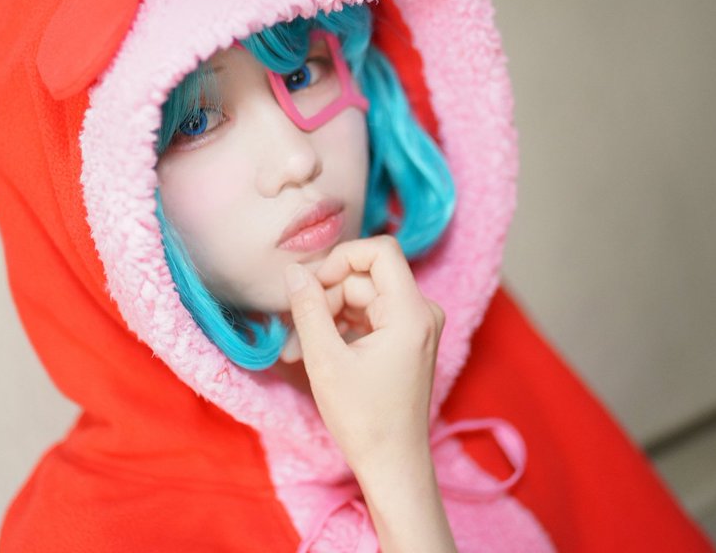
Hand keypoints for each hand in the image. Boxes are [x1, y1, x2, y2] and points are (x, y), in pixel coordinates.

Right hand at [284, 235, 445, 471]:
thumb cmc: (364, 419)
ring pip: (361, 297)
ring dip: (326, 316)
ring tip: (297, 349)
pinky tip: (314, 352)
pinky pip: (368, 316)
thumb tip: (293, 272)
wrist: (393, 464)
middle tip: (294, 331)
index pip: (379, 251)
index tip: (311, 285)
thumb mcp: (326, 360)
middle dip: (325, 298)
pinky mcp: (405, 340)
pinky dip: (340, 329)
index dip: (341, 258)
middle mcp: (422, 312)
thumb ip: (308, 308)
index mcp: (412, 312)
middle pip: (364, 278)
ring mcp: (416, 327)